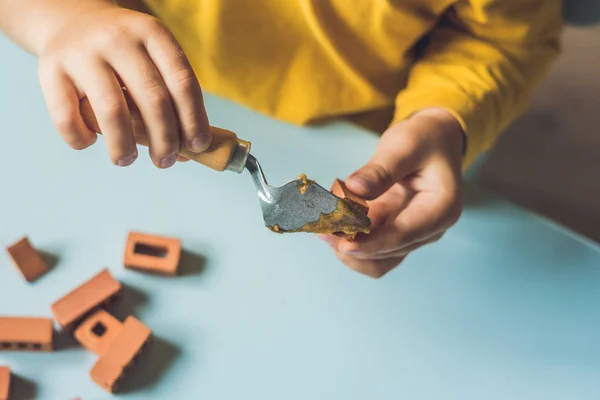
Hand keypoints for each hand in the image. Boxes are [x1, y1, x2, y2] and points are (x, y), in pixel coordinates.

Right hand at [37, 2, 209, 167]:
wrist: (70, 20)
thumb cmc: (124, 54)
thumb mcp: (152, 59)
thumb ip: (171, 99)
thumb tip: (189, 153)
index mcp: (152, 33)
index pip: (182, 81)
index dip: (194, 119)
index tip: (198, 146)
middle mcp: (118, 38)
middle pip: (153, 100)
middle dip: (165, 140)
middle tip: (165, 161)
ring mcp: (82, 52)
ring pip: (113, 112)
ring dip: (124, 147)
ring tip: (127, 160)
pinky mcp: (50, 69)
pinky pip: (68, 118)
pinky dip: (82, 140)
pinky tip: (91, 141)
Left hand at [320, 108, 464, 277]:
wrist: (432, 140)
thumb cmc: (424, 139)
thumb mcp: (405, 145)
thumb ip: (382, 169)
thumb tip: (355, 188)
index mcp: (440, 210)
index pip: (404, 235)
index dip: (371, 244)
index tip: (342, 244)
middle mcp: (428, 230)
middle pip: (387, 253)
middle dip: (352, 244)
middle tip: (321, 226)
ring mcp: (410, 234)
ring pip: (376, 260)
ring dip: (348, 249)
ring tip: (323, 226)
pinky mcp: (393, 232)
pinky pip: (369, 248)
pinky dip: (348, 240)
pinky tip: (332, 222)